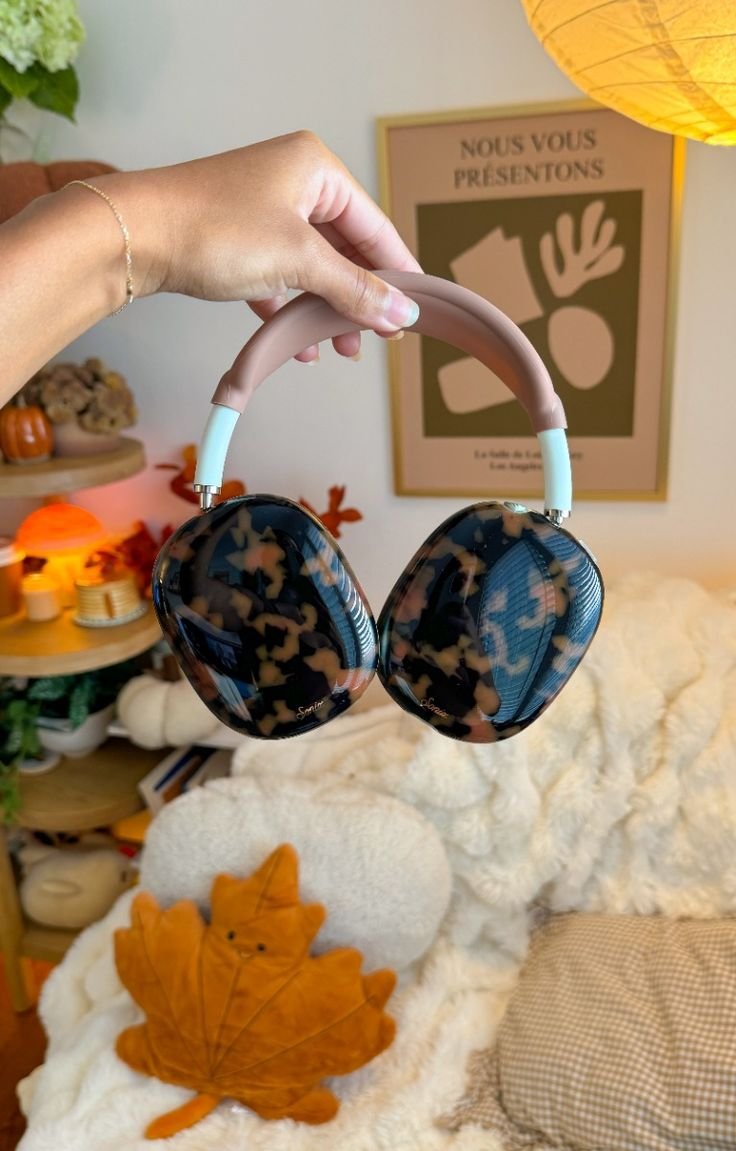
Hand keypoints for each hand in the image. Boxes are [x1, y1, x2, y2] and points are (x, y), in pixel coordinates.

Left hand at [101, 131, 421, 360]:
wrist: (133, 237)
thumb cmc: (213, 229)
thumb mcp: (298, 260)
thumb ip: (354, 288)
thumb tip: (401, 312)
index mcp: (317, 169)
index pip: (375, 226)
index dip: (397, 273)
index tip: (413, 313)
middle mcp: (293, 181)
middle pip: (346, 248)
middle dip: (359, 298)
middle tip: (376, 340)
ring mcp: (263, 210)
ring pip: (313, 266)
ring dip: (326, 309)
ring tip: (339, 349)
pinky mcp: (237, 240)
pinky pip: (281, 276)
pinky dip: (292, 308)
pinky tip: (299, 345)